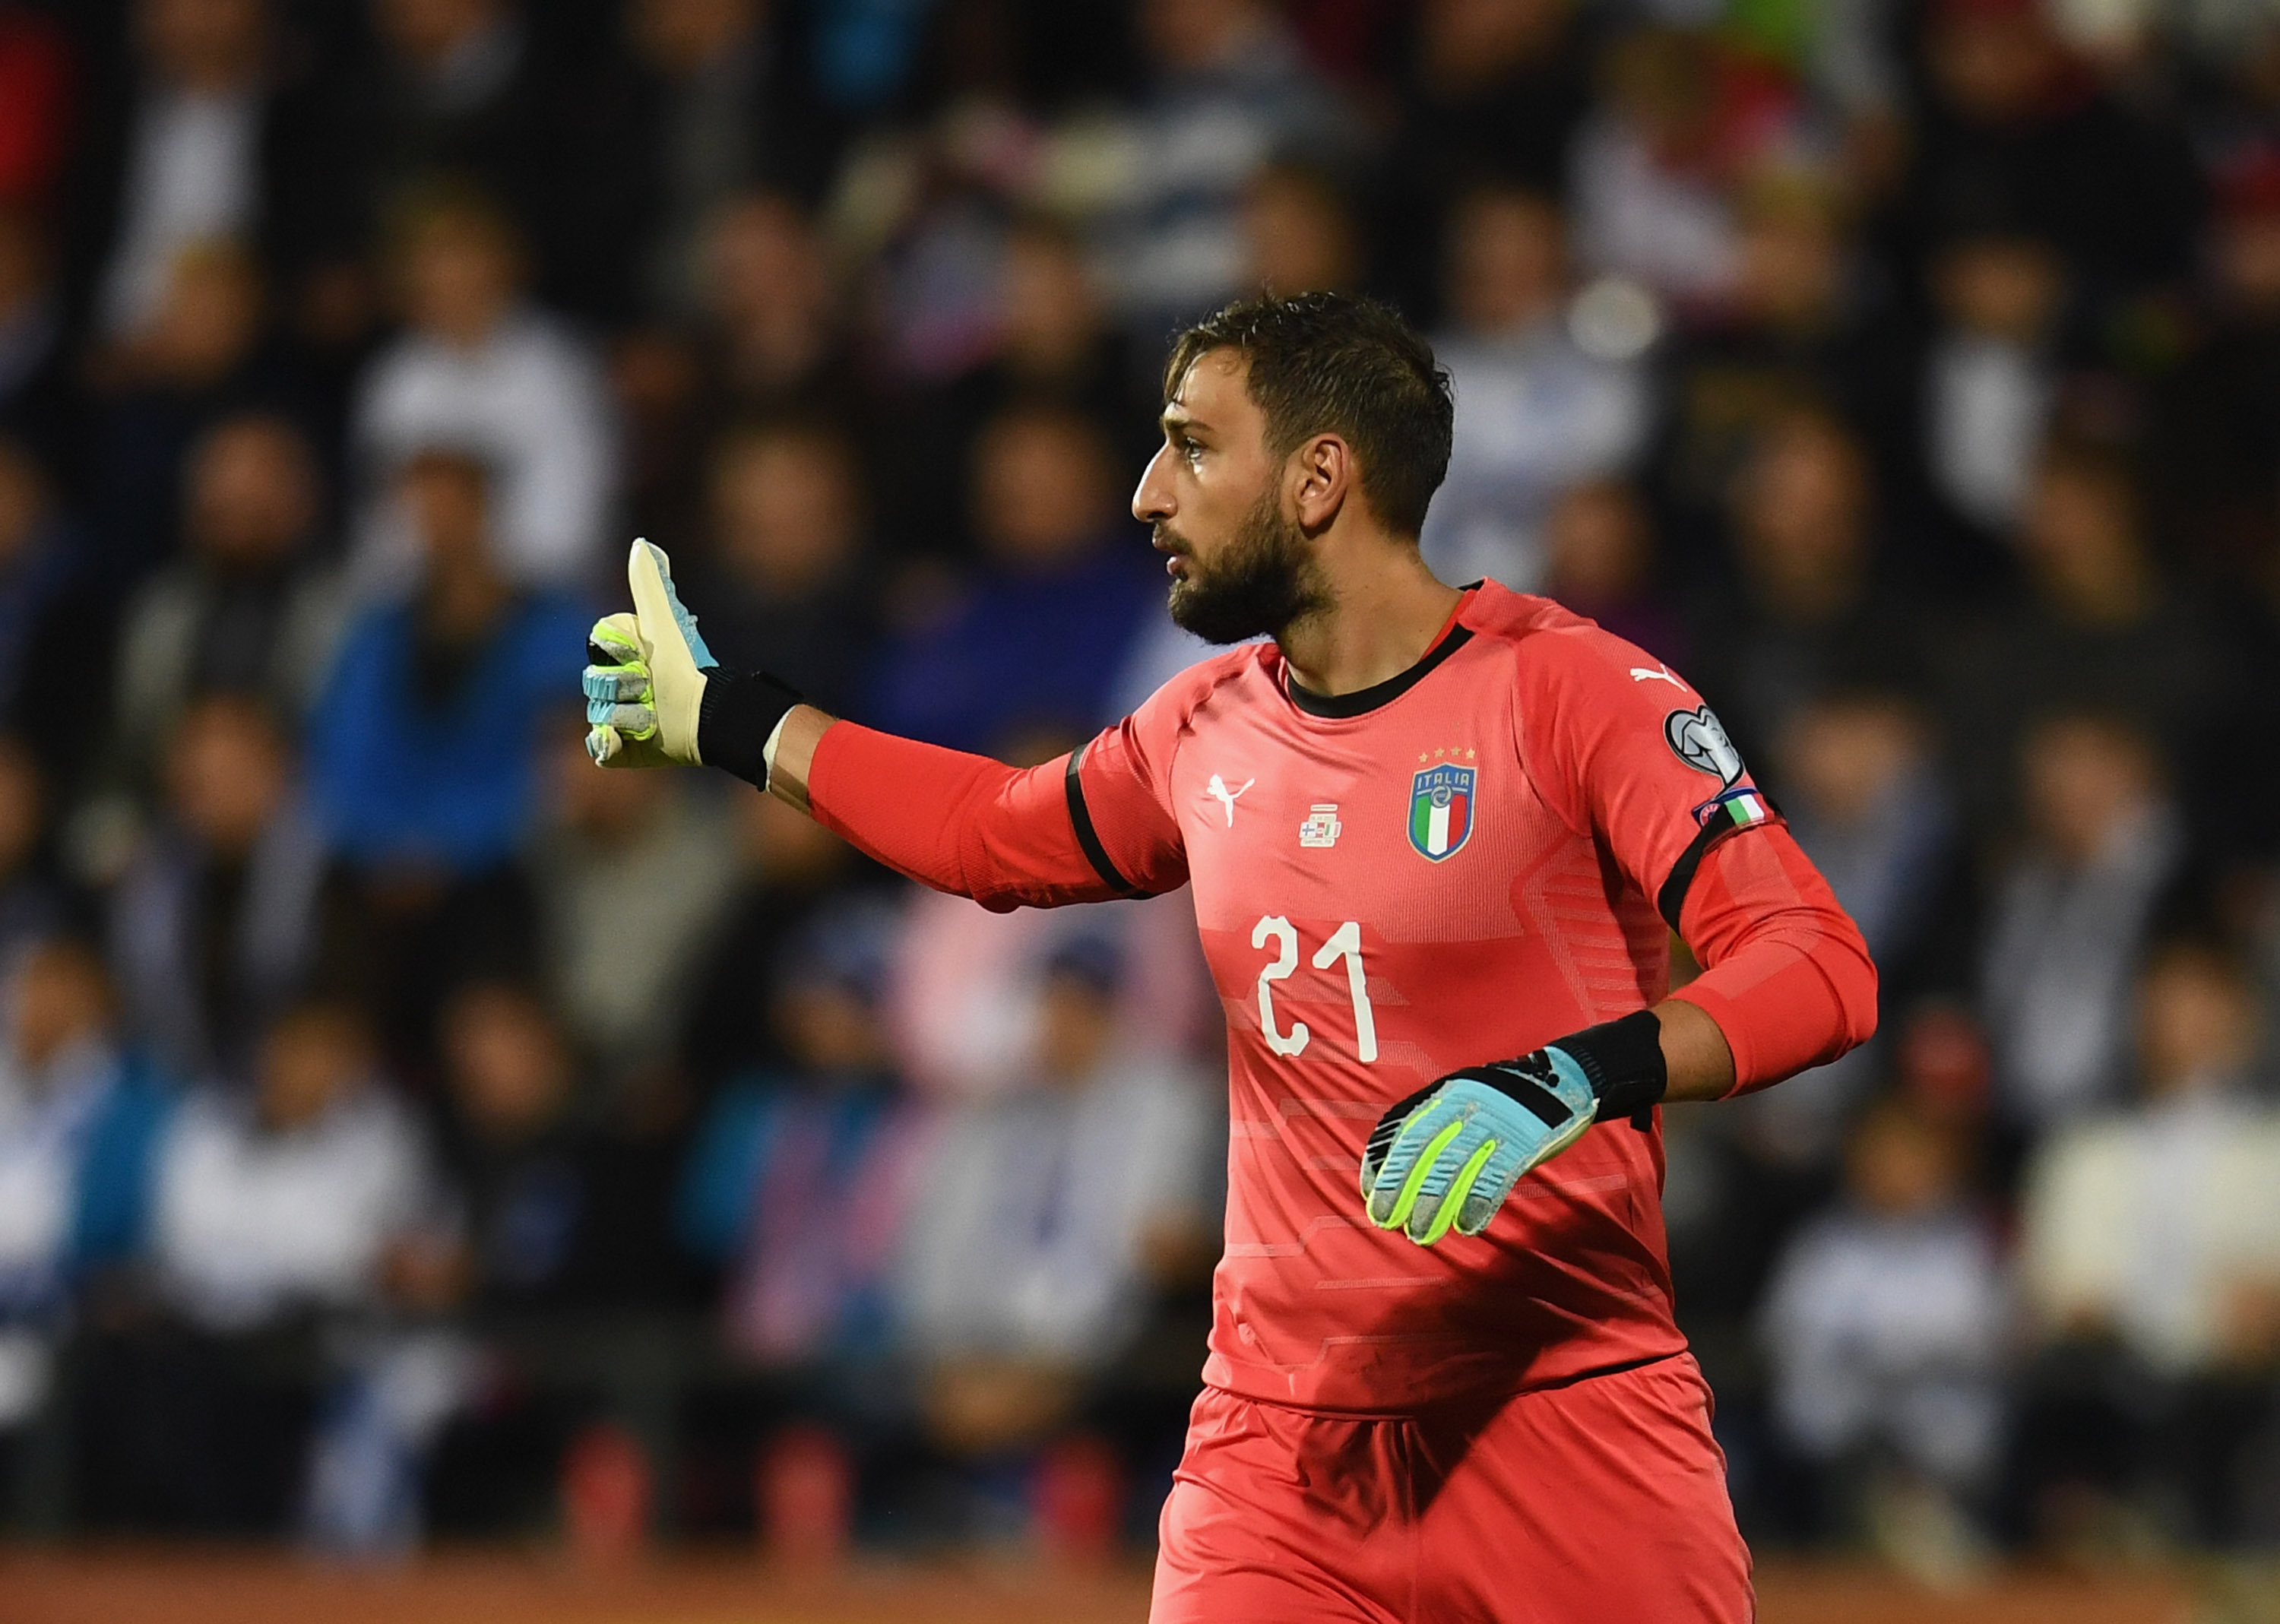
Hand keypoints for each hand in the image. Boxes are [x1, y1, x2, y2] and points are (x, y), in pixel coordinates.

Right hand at [584, 540, 714, 766]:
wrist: (708, 714)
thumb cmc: (687, 666)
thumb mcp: (664, 622)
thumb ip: (650, 584)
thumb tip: (640, 543)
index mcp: (621, 657)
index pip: (598, 649)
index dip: (619, 654)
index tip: (643, 656)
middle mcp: (615, 687)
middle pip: (594, 684)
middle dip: (625, 687)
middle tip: (653, 690)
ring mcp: (616, 718)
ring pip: (598, 714)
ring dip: (629, 715)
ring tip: (654, 716)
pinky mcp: (620, 749)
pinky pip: (598, 748)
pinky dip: (610, 744)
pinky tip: (623, 740)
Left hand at [1361, 1048, 1598, 1245]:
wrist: (1565, 1079)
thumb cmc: (1508, 1101)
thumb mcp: (1465, 1102)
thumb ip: (1438, 1128)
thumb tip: (1402, 1170)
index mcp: (1444, 1096)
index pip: (1399, 1129)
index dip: (1380, 1162)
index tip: (1368, 1192)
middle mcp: (1462, 1105)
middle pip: (1419, 1148)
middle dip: (1397, 1186)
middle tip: (1384, 1219)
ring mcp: (1492, 1121)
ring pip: (1452, 1165)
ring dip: (1432, 1203)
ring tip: (1419, 1233)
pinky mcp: (1523, 1139)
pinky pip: (1494, 1175)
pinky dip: (1477, 1203)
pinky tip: (1466, 1226)